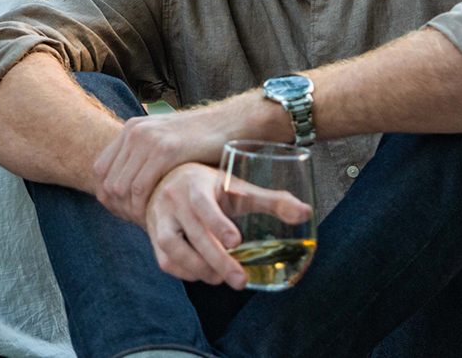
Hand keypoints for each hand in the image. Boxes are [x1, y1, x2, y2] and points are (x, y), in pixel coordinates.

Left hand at [92, 106, 237, 224]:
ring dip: (132, 211)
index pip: (100, 170)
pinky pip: (141, 187)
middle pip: (107, 182)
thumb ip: (144, 158)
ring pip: (121, 187)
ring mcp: (149, 139)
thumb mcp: (165, 143)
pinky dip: (145, 207)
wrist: (231, 123)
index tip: (124, 213)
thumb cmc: (202, 141)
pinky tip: (157, 217)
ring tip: (148, 223)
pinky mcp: (166, 150)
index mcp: (131, 129)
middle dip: (119, 208)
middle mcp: (135, 131)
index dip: (108, 196)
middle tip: (137, 223)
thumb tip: (125, 186)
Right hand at [144, 162, 312, 288]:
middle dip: (218, 261)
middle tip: (239, 281)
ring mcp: (160, 218)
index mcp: (196, 185)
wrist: (166, 180)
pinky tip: (203, 274)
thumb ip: (272, 200)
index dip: (218, 224)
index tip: (236, 242)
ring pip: (173, 249)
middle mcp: (174, 200)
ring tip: (220, 278)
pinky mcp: (154, 235)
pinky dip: (185, 272)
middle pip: (194, 235)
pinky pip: (165, 260)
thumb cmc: (210, 187)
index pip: (203, 204)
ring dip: (199, 269)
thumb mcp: (238, 188)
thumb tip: (307, 213)